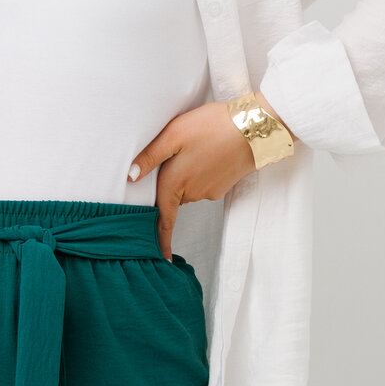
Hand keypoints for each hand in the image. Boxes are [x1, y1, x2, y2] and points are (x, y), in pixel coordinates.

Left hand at [129, 101, 256, 258]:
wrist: (254, 128)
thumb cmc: (211, 127)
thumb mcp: (173, 134)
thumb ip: (149, 156)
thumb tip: (130, 177)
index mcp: (175, 183)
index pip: (164, 220)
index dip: (161, 240)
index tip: (163, 259)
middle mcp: (192, 193)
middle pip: (174, 198)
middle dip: (172, 184)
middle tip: (178, 154)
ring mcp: (210, 192)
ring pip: (190, 190)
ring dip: (188, 175)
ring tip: (197, 147)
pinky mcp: (224, 186)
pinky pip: (206, 184)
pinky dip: (204, 172)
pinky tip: (210, 152)